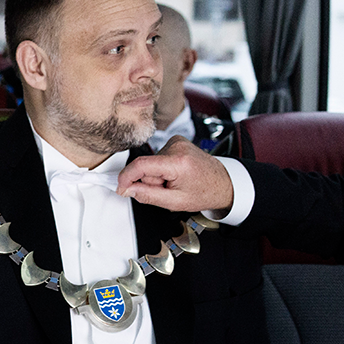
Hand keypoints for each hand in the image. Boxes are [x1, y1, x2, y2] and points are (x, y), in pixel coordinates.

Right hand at [117, 138, 233, 213]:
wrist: (223, 183)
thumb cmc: (204, 192)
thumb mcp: (175, 202)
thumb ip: (148, 195)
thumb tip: (127, 189)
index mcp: (178, 162)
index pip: (141, 165)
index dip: (126, 177)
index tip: (121, 188)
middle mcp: (177, 147)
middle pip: (145, 166)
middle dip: (150, 180)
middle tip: (167, 189)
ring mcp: (177, 142)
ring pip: (151, 162)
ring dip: (158, 175)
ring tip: (175, 181)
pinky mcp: (176, 141)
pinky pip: (157, 157)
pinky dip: (162, 168)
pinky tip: (176, 173)